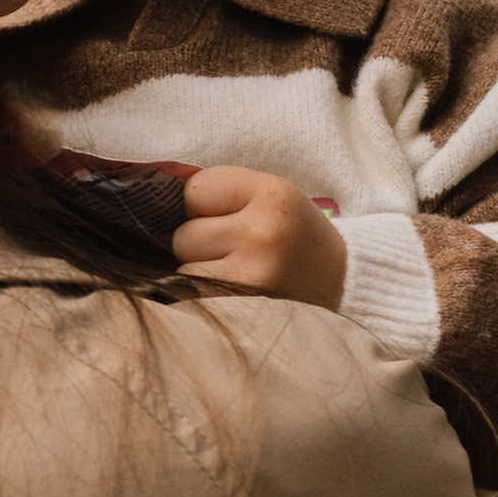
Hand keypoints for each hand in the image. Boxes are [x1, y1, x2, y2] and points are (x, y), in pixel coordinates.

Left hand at [171, 167, 347, 310]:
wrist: (342, 282)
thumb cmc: (294, 235)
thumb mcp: (272, 197)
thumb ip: (223, 192)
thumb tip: (155, 197)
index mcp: (272, 193)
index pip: (195, 190)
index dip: (201, 204)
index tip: (223, 214)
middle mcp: (262, 232)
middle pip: (184, 233)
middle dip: (199, 241)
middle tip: (233, 247)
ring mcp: (253, 273)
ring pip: (183, 267)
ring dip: (199, 269)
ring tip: (234, 269)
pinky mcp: (244, 307)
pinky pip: (193, 294)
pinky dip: (203, 292)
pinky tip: (231, 288)